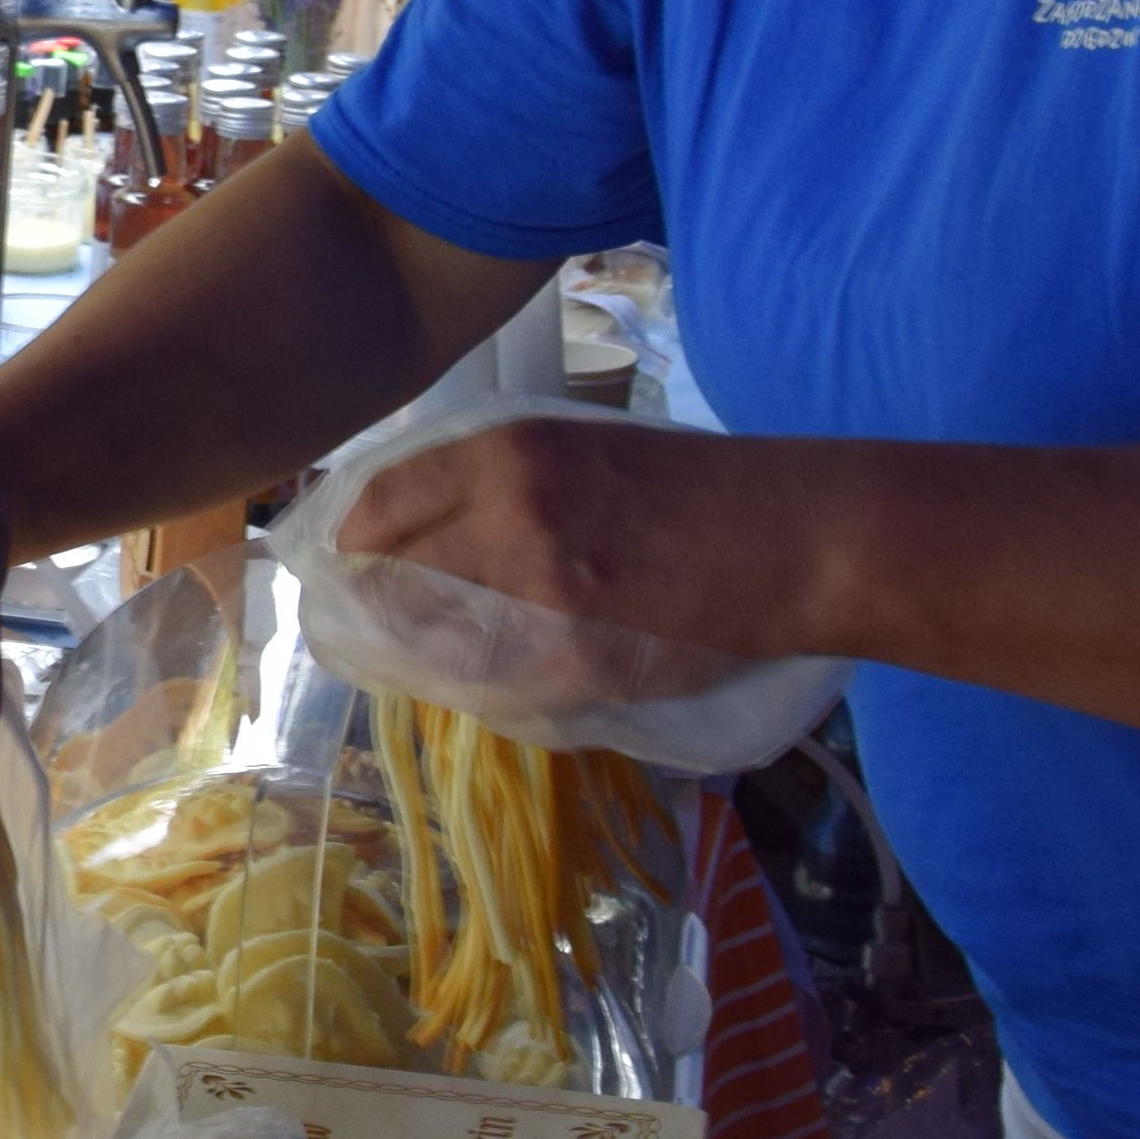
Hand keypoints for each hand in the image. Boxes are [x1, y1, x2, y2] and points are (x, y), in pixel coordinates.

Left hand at [330, 408, 776, 659]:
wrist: (796, 536)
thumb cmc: (692, 484)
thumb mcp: (578, 445)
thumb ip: (495, 479)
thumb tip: (407, 522)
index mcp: (504, 454)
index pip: (379, 506)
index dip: (351, 542)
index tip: (343, 562)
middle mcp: (508, 520)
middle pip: (395, 581)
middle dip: (378, 606)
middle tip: (371, 623)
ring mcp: (541, 601)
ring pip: (436, 646)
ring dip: (424, 657)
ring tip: (426, 660)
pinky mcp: (577, 668)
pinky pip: (494, 694)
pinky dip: (485, 692)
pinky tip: (495, 685)